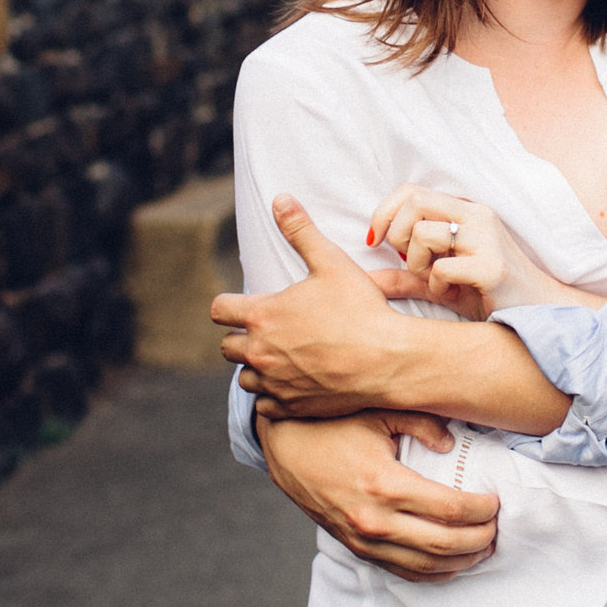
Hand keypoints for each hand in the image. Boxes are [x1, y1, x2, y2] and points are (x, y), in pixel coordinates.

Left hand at [213, 194, 424, 418]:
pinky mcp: (290, 407)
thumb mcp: (331, 262)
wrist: (387, 359)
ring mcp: (273, 383)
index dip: (230, 307)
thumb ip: (300, 231)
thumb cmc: (361, 309)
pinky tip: (291, 382)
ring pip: (244, 378)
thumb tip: (279, 199)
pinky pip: (263, 406)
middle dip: (243, 337)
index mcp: (262, 315)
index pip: (219, 311)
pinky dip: (272, 396)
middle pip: (227, 347)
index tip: (246, 306)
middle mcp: (259, 352)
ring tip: (281, 357)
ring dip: (256, 368)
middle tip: (270, 330)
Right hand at [257, 411, 498, 582]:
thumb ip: (422, 423)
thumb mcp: (379, 412)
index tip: (497, 501)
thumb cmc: (333, 425)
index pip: (450, 508)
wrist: (285, 447)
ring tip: (484, 547)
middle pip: (443, 543)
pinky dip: (432, 573)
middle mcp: (375, 520)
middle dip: (480, 539)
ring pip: (425, 566)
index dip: (481, 509)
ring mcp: (364, 539)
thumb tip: (453, 443)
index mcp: (386, 484)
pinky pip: (401, 572)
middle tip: (498, 527)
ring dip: (461, 561)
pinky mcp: (356, 548)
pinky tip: (452, 564)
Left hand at [365, 184, 603, 316]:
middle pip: (414, 203)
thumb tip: (364, 280)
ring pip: (424, 233)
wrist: (537, 313)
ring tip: (433, 281)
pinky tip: (451, 294)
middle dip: (397, 236)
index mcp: (465, 211)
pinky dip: (435, 286)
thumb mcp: (440, 279)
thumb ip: (405, 275)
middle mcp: (477, 216)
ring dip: (415, 264)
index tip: (374, 240)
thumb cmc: (487, 294)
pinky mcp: (492, 267)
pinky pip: (441, 268)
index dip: (384, 211)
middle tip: (409, 263)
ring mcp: (487, 239)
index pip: (412, 190)